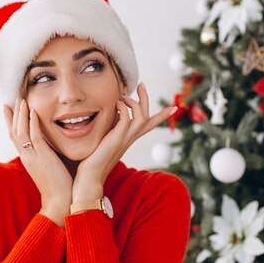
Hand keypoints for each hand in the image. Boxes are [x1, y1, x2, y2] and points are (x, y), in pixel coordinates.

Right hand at [3, 98, 72, 226]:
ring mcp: (33, 157)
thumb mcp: (50, 165)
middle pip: (14, 131)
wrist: (60, 201)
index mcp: (28, 158)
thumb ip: (48, 153)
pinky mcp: (42, 158)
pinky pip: (34, 137)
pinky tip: (33, 112)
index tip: (8, 107)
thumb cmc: (59, 185)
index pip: (15, 136)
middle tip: (12, 98)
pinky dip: (32, 124)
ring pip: (21, 132)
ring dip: (21, 114)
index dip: (11, 121)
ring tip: (22, 100)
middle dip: (13, 114)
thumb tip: (54, 142)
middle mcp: (27, 156)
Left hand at [72, 82, 176, 201]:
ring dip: (136, 102)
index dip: (161, 116)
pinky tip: (115, 104)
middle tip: (141, 84)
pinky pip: (126, 118)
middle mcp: (130, 139)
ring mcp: (125, 139)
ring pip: (141, 116)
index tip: (173, 107)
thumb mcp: (104, 142)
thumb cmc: (93, 162)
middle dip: (146, 99)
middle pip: (147, 117)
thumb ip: (109, 131)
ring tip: (125, 94)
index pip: (149, 125)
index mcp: (129, 140)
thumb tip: (107, 119)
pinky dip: (123, 108)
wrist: (90, 178)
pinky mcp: (117, 138)